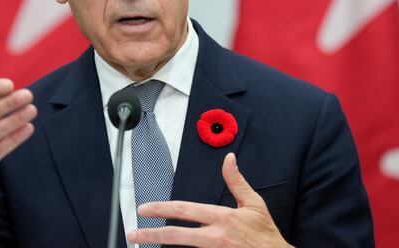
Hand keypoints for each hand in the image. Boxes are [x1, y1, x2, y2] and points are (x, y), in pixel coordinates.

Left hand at [127, 153, 293, 247]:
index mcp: (223, 218)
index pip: (185, 210)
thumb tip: (228, 159)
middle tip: (133, 233)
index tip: (144, 209)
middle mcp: (216, 237)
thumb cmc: (265, 234)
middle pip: (176, 236)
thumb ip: (237, 182)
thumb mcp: (254, 203)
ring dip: (162, 246)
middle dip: (151, 234)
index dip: (162, 208)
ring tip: (144, 243)